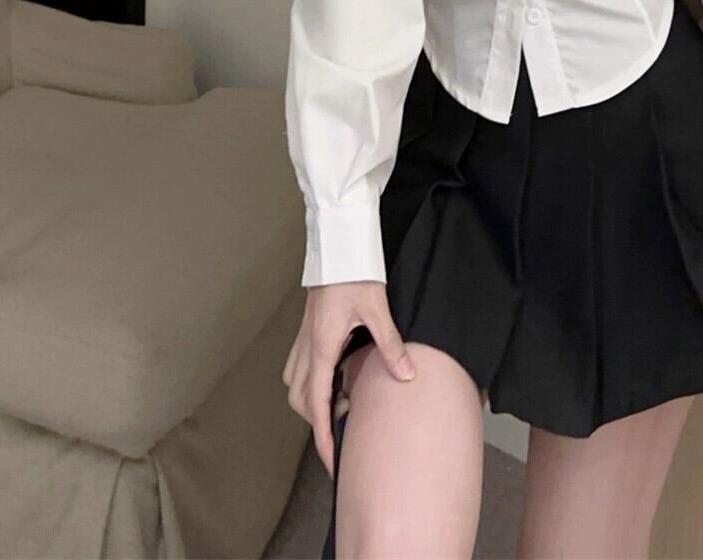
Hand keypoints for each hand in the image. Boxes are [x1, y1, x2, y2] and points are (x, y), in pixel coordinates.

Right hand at [281, 281, 416, 476]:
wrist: (336, 244)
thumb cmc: (353, 273)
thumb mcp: (376, 308)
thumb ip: (390, 344)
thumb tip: (406, 375)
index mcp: (321, 347)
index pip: (317, 404)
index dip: (322, 436)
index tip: (330, 460)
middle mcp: (307, 347)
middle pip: (301, 400)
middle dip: (316, 423)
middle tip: (341, 434)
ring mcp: (302, 338)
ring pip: (295, 384)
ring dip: (311, 402)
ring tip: (339, 406)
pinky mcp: (306, 329)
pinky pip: (297, 366)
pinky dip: (309, 382)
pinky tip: (331, 378)